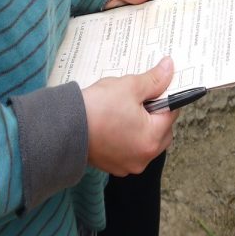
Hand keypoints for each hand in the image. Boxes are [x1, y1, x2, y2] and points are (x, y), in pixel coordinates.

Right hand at [82, 57, 178, 175]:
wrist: (63, 128)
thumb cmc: (96, 109)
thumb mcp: (128, 87)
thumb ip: (153, 79)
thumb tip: (169, 68)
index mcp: (152, 138)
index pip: (171, 112)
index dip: (163, 97)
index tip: (154, 89)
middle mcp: (144, 156)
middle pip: (162, 131)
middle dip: (154, 114)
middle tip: (137, 100)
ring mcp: (129, 164)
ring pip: (146, 141)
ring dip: (142, 128)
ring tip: (124, 112)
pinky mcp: (114, 166)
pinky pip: (130, 151)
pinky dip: (127, 139)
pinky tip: (115, 125)